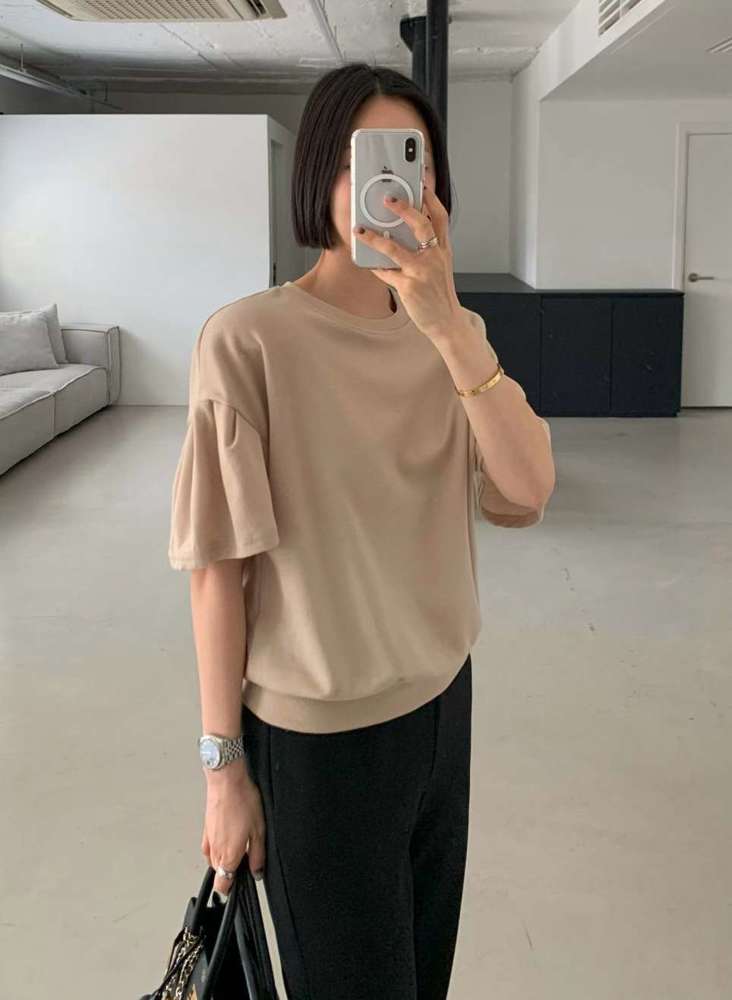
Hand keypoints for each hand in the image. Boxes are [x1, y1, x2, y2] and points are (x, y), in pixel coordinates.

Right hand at [201, 763, 265, 895]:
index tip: (240, 883)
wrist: (226, 781)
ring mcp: (208, 840)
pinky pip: (209, 847)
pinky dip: (218, 848)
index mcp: (228, 855)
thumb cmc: (242, 801)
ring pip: (213, 861)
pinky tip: (229, 836)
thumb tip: (257, 871)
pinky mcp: (206, 829)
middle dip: (230, 872)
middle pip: (218, 874)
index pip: (222, 885)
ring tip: (239, 845)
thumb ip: (257, 855)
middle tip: (245, 860)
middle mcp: (215, 851)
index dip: (231, 888)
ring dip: (224, 859)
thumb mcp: (259, 830)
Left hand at [352, 185, 466, 342]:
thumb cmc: (439, 293)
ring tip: (360, 230)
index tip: (420, 183)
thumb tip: (403, 232)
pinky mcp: (409, 287)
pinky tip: (366, 261)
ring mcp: (421, 272)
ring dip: (374, 238)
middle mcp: (434, 257)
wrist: (446, 321)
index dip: (430, 198)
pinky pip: (386, 273)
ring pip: (395, 249)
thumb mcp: (440, 266)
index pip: (440, 217)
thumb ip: (427, 248)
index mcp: (443, 250)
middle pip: (421, 225)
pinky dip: (374, 266)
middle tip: (387, 198)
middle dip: (404, 208)